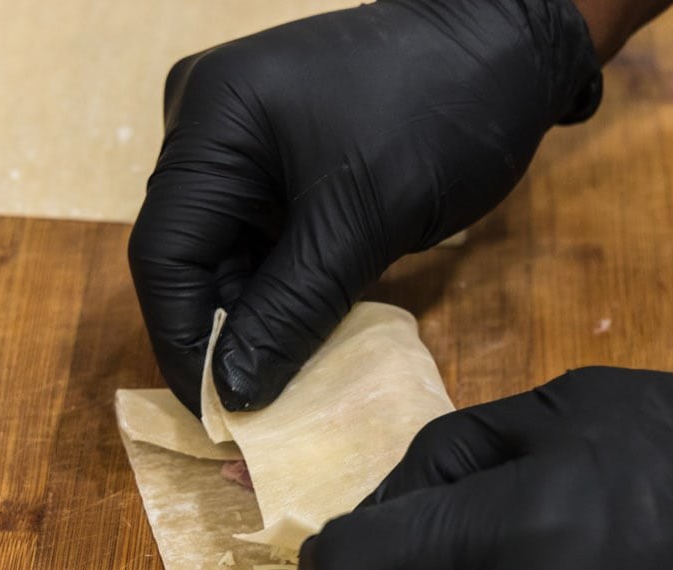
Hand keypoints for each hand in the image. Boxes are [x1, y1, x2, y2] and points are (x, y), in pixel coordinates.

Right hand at [128, 0, 600, 412]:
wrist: (508, 51)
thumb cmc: (441, 114)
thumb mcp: (363, 223)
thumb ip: (290, 311)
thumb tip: (232, 392)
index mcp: (212, 121)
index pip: (164, 252)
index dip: (183, 342)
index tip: (215, 415)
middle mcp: (208, 126)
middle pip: (187, 256)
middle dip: (217, 336)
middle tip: (248, 413)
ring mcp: (243, 142)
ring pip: (226, 256)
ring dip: (252, 321)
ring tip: (278, 387)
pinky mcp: (280, 162)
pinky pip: (262, 242)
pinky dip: (280, 293)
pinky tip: (299, 340)